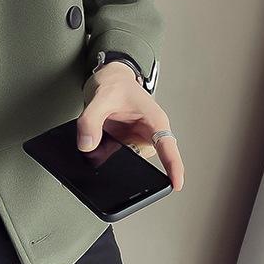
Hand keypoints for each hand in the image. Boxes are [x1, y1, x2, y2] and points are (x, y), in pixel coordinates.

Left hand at [79, 61, 184, 190]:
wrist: (109, 79)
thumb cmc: (116, 84)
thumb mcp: (102, 98)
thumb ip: (91, 120)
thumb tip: (87, 145)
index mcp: (155, 122)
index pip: (167, 147)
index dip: (174, 167)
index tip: (176, 184)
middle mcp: (148, 134)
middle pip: (141, 160)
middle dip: (125, 164)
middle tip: (108, 149)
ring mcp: (135, 141)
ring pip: (124, 160)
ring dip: (108, 156)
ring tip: (98, 138)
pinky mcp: (122, 144)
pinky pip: (112, 156)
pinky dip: (101, 153)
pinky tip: (92, 144)